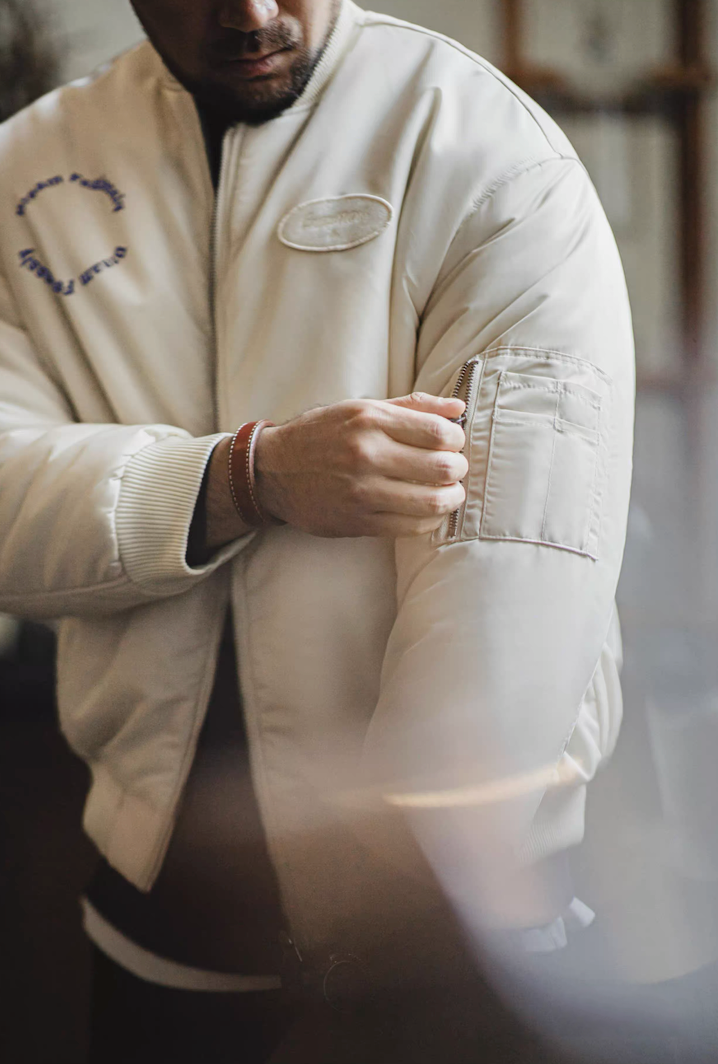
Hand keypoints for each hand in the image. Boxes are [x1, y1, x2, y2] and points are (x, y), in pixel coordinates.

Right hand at [253, 393, 467, 538]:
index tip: (453, 443)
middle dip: (459, 469)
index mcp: (370, 420)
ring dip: (451, 498)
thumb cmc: (322, 435)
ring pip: (433, 501)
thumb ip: (412, 406)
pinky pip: (412, 527)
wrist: (274, 471)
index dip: (457, 440)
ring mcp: (362, 491)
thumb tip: (457, 409)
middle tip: (455, 469)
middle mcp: (366, 454)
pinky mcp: (358, 521)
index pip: (439, 432)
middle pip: (443, 467)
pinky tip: (429, 511)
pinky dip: (431, 520)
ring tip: (449, 492)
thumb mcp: (361, 409)